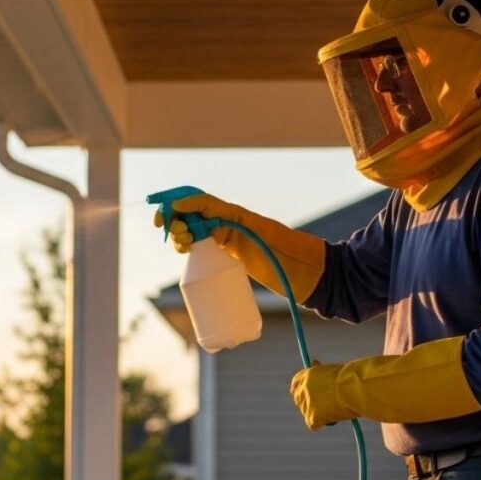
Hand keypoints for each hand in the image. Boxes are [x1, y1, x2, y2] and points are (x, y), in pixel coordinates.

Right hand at [152, 194, 238, 252]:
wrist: (239, 234)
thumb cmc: (226, 214)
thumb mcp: (209, 203)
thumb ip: (191, 202)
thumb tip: (173, 205)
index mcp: (189, 204)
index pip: (169, 207)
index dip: (162, 214)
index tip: (159, 223)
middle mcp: (188, 217)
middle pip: (169, 223)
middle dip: (173, 228)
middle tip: (184, 229)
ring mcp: (191, 231)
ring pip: (174, 236)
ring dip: (179, 238)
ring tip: (191, 238)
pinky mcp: (195, 244)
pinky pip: (180, 247)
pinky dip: (181, 247)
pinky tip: (188, 247)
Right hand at [154, 193, 325, 303]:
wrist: (318, 277)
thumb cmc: (293, 256)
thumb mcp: (259, 235)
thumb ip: (228, 222)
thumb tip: (191, 211)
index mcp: (236, 215)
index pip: (200, 202)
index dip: (177, 204)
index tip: (163, 216)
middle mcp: (232, 225)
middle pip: (194, 216)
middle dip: (175, 221)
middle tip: (173, 236)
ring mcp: (234, 241)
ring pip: (198, 232)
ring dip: (181, 235)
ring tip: (179, 247)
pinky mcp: (237, 258)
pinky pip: (208, 248)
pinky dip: (193, 249)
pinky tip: (187, 257)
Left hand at [290, 362, 353, 429]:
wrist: (354, 388)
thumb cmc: (349, 377)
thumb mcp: (330, 370)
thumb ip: (319, 372)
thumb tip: (314, 362)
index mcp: (306, 375)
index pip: (296, 384)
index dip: (301, 390)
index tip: (307, 395)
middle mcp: (303, 388)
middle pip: (299, 400)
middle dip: (308, 404)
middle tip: (321, 408)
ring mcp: (307, 403)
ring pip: (307, 413)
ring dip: (317, 414)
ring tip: (335, 409)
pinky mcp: (313, 417)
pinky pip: (314, 425)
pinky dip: (321, 424)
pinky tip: (332, 420)